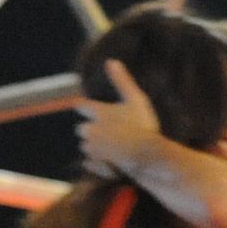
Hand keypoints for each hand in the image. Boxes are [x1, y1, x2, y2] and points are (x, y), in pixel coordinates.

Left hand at [76, 59, 160, 174]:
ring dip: (94, 147)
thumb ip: (122, 81)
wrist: (146, 157)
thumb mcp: (136, 99)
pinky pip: (88, 163)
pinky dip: (95, 163)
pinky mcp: (95, 166)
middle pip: (81, 129)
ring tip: (110, 149)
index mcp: (98, 113)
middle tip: (107, 134)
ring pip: (86, 147)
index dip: (84, 107)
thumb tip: (111, 61)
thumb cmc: (142, 127)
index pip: (81, 106)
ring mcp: (92, 149)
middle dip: (90, 131)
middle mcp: (90, 130)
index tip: (87, 109)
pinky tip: (107, 162)